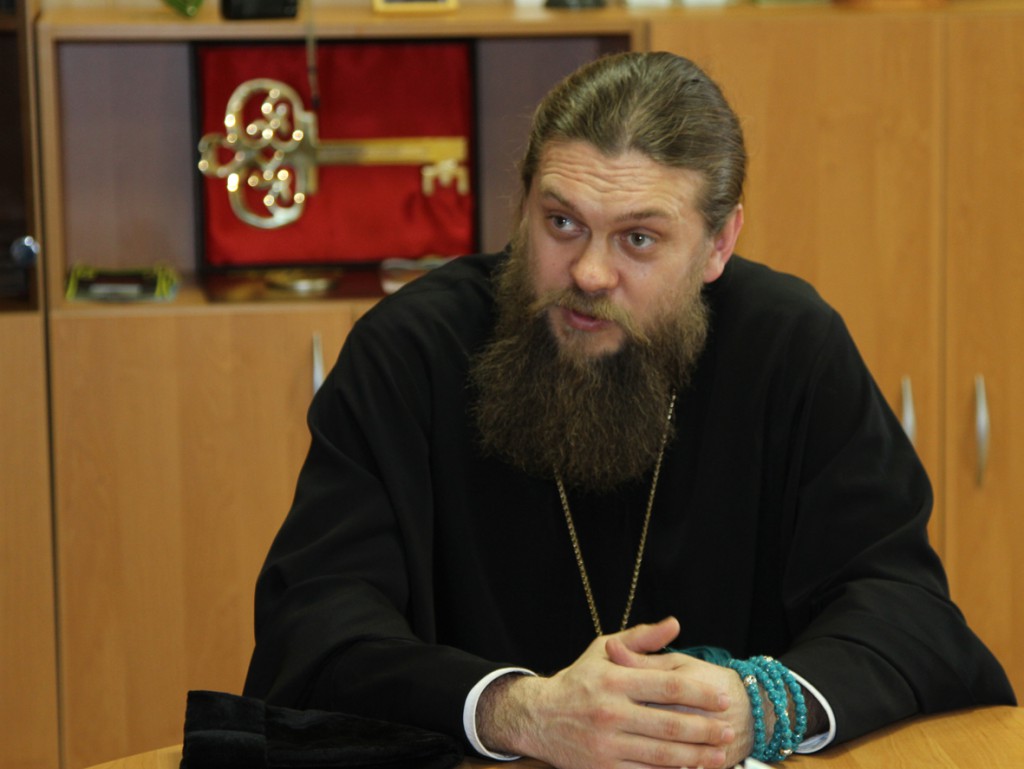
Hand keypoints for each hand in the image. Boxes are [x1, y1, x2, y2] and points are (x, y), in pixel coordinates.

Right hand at [477, 617, 736, 768]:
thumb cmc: (578, 680)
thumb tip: (675, 624)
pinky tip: (689, 768)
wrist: (539, 717)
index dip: (700, 693)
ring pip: (662, 753)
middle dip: (705, 728)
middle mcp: (611, 712)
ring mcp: (607, 743)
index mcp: (615, 680)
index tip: (722, 697)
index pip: (668, 686)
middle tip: (730, 728)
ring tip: (720, 754)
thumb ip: (641, 638)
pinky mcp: (603, 766)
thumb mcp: (603, 650)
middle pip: (670, 723)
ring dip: (696, 756)